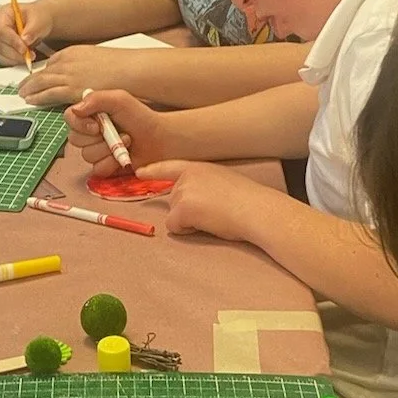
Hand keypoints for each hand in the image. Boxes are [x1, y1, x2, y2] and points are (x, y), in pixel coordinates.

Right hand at [0, 0, 56, 65]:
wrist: (40, 23)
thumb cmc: (37, 17)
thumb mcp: (39, 19)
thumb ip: (32, 29)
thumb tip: (24, 40)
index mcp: (3, 14)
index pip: (1, 29)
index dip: (12, 41)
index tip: (24, 49)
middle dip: (14, 52)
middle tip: (29, 55)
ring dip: (13, 58)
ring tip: (28, 57)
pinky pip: (1, 59)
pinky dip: (12, 62)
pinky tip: (23, 59)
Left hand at [18, 44, 140, 107]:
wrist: (129, 70)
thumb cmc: (120, 66)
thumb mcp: (98, 58)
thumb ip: (85, 66)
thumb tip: (83, 74)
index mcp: (73, 52)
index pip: (52, 62)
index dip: (44, 72)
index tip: (39, 77)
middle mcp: (67, 62)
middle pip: (43, 72)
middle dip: (31, 80)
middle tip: (22, 86)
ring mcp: (68, 75)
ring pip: (41, 82)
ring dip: (29, 89)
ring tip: (22, 94)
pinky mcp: (71, 90)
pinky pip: (48, 94)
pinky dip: (37, 97)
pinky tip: (30, 100)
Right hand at [64, 88, 174, 174]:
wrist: (160, 139)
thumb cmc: (141, 117)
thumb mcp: (120, 100)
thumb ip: (96, 99)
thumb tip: (75, 110)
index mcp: (91, 114)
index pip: (70, 118)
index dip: (79, 124)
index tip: (96, 126)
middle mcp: (90, 133)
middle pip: (75, 139)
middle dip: (96, 138)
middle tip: (116, 132)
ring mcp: (97, 151)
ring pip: (86, 155)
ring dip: (107, 150)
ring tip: (126, 142)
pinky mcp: (105, 167)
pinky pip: (96, 169)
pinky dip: (110, 164)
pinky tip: (122, 157)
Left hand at [147, 161, 268, 244]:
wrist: (257, 210)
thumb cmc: (248, 201)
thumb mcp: (223, 181)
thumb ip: (204, 185)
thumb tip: (195, 200)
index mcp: (200, 167)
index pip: (171, 167)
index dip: (153, 170)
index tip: (139, 172)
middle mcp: (188, 175)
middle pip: (173, 199)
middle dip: (187, 211)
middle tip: (214, 212)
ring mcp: (183, 191)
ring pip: (174, 214)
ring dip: (190, 221)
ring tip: (215, 217)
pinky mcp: (182, 208)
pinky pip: (174, 226)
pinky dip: (187, 231)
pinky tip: (207, 225)